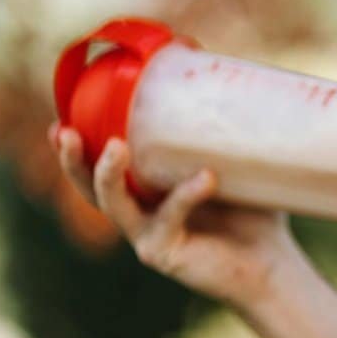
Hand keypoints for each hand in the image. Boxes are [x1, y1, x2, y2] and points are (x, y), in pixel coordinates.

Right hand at [49, 122, 302, 308]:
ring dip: (108, 175)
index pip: (103, 165)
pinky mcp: (164, 253)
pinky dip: (186, 195)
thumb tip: (232, 74)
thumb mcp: (237, 165)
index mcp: (147, 191)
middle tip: (64, 130)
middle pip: (90, 186)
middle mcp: (138, 213)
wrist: (273, 264)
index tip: (63, 116)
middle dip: (72, 158)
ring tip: (115, 147)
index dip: (79, 145)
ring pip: (113, 205)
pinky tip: (206, 177)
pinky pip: (169, 217)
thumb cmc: (255, 211)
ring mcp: (147, 235)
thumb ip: (226, 131)